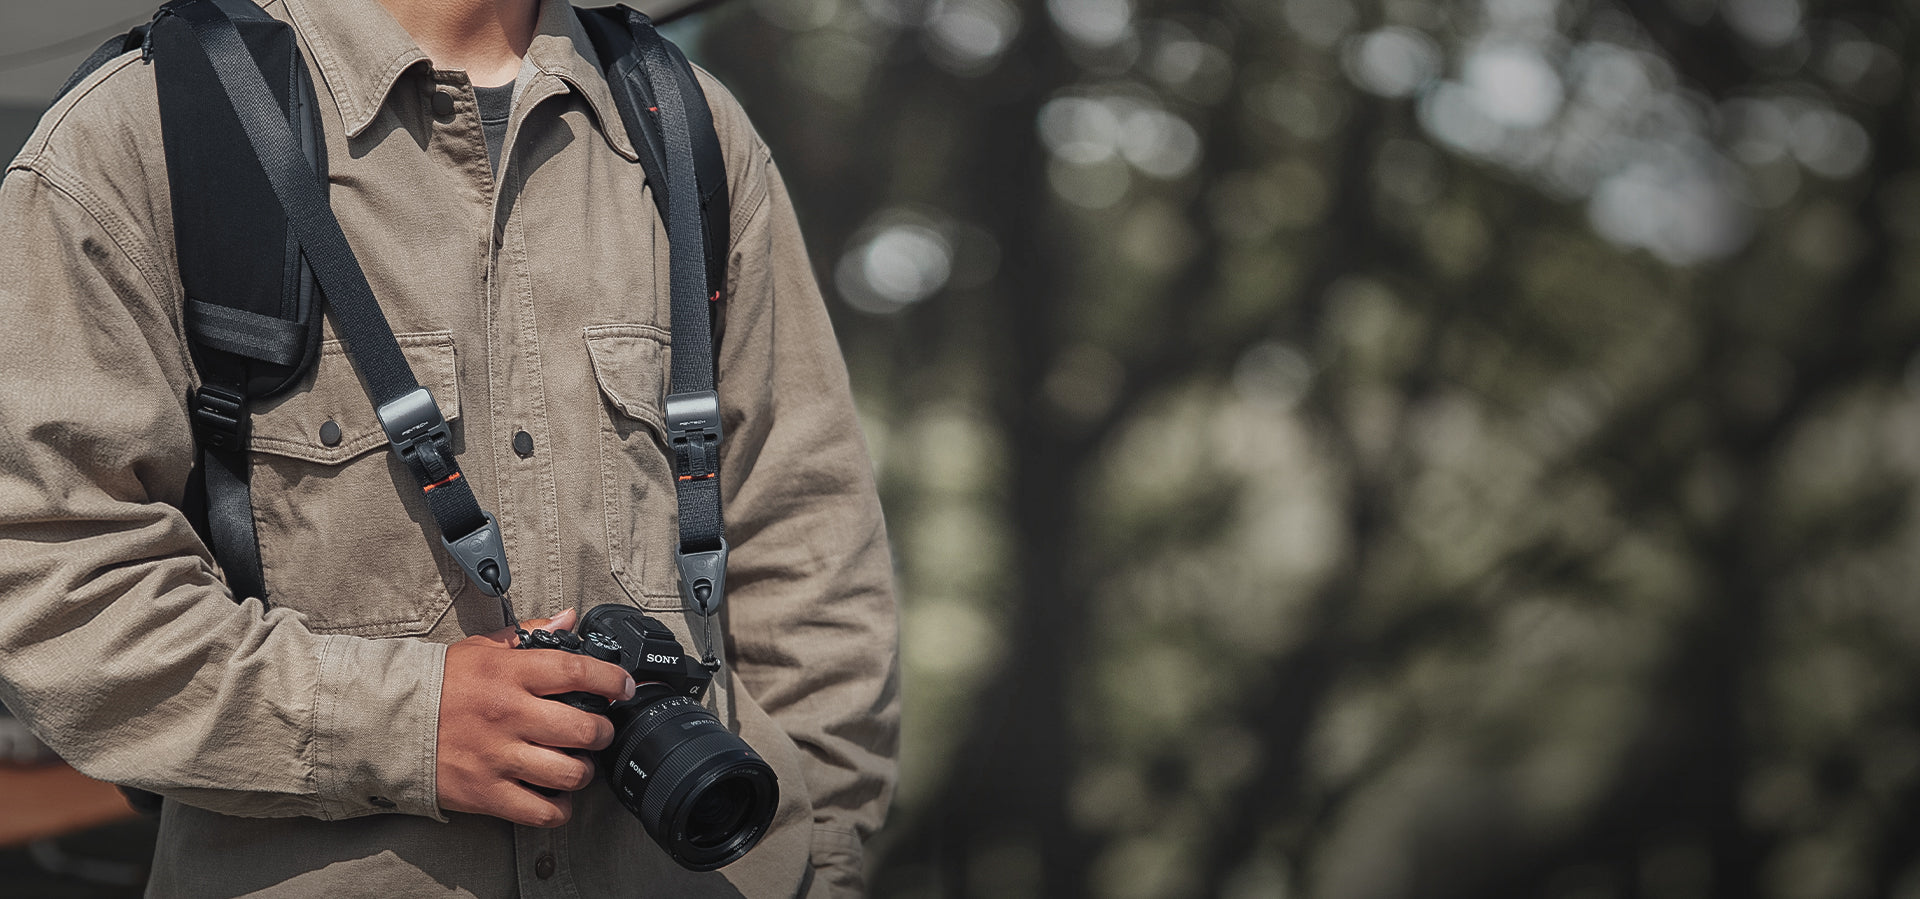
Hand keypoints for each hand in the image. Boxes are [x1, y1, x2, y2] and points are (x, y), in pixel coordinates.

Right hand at [436, 608, 634, 826]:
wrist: (387, 721)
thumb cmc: (440, 684)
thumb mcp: (481, 648)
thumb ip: (529, 634)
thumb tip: (567, 619)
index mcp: (509, 674)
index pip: (577, 672)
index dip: (612, 680)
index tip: (623, 687)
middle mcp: (508, 715)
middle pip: (585, 729)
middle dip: (603, 731)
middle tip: (599, 729)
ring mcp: (498, 757)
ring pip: (570, 773)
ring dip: (584, 770)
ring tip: (577, 762)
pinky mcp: (486, 793)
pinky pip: (541, 811)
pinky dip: (559, 808)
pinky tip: (557, 794)